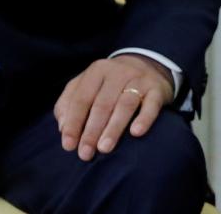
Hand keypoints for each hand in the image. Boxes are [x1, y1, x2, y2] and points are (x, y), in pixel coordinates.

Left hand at [55, 54, 172, 160]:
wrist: (148, 67)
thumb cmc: (109, 84)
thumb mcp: (87, 86)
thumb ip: (69, 103)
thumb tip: (63, 127)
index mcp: (96, 71)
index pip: (81, 98)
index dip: (74, 123)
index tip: (69, 146)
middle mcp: (117, 72)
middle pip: (102, 104)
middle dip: (92, 131)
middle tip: (85, 154)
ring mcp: (139, 79)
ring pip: (125, 104)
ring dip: (113, 128)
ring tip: (104, 148)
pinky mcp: (157, 89)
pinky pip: (151, 104)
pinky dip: (144, 118)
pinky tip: (136, 133)